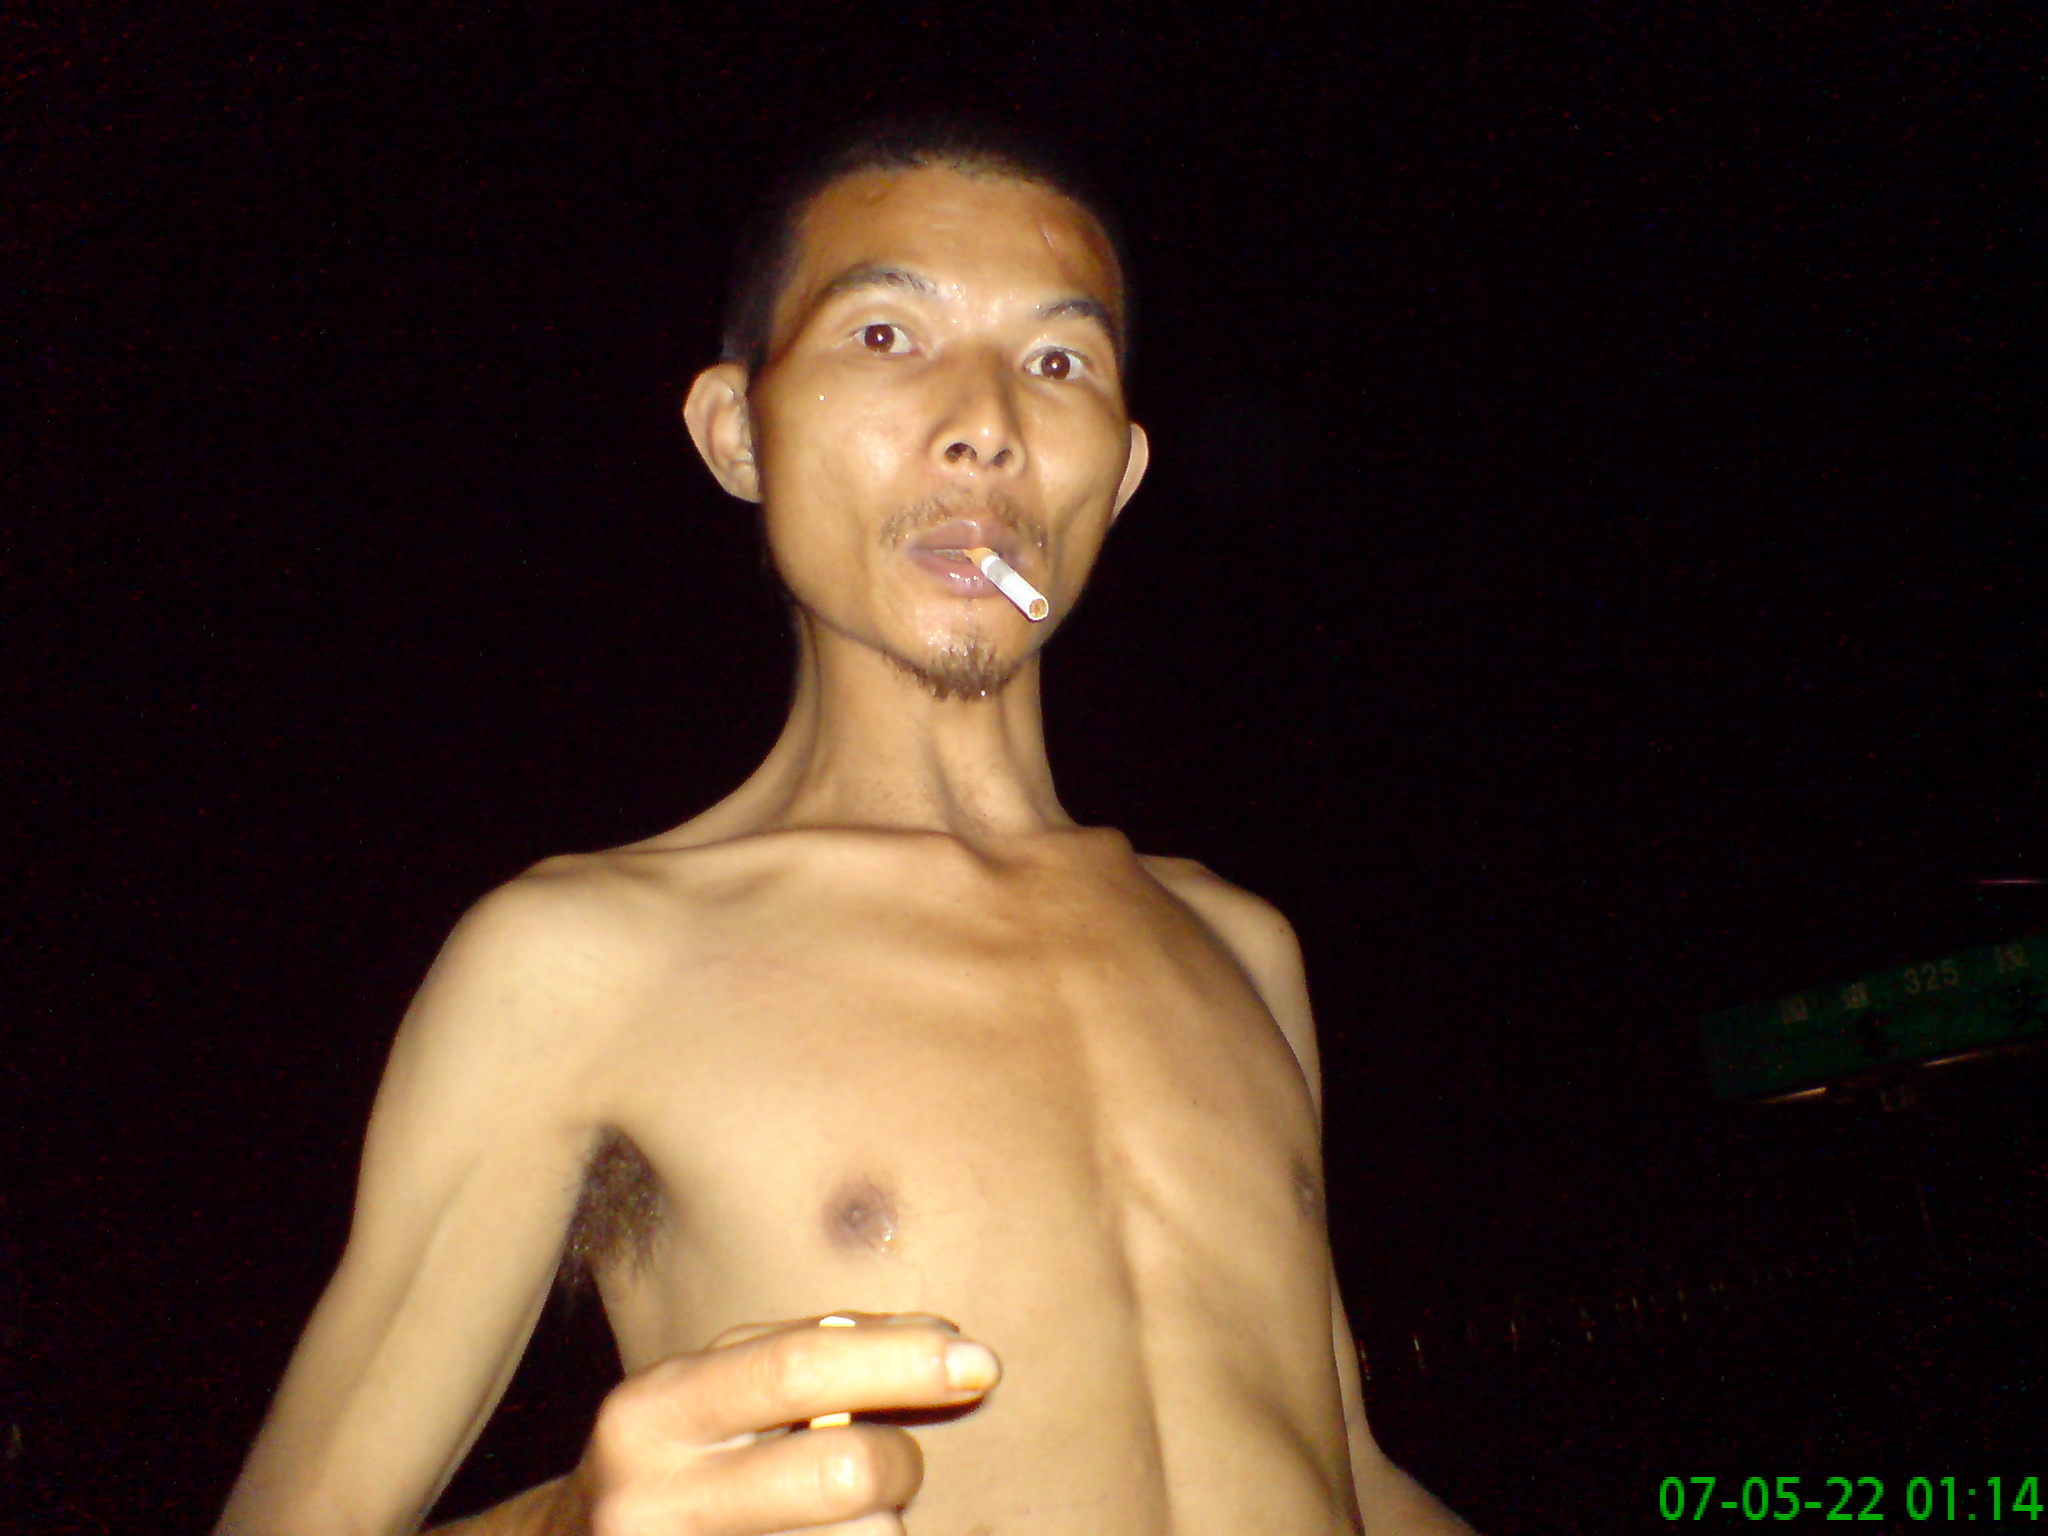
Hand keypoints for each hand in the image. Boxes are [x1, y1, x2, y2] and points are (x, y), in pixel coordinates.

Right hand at [568, 1312, 1000, 1535]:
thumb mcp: (710, 1398)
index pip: (794, 1369)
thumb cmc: (678, 1465)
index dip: (899, 1361)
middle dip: (900, 1463)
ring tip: (829, 1525)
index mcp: (652, 1413)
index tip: (981, 1360)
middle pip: (844, 1472)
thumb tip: (943, 1339)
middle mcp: (650, 1500)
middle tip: (893, 1467)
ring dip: (880, 1532)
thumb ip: (808, 1354)